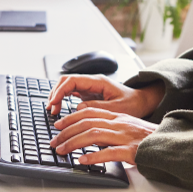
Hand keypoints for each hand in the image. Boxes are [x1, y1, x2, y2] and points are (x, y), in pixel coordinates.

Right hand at [46, 74, 164, 118]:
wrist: (140, 102)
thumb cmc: (132, 104)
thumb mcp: (116, 108)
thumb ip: (98, 108)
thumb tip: (78, 108)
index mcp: (98, 81)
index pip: (72, 80)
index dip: (60, 91)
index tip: (53, 103)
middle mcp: (92, 82)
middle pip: (66, 81)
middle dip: (55, 93)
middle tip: (51, 108)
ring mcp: (90, 87)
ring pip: (67, 86)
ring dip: (58, 96)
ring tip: (53, 110)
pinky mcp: (90, 94)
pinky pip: (72, 93)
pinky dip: (63, 99)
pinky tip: (60, 109)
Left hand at [50, 107, 157, 164]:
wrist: (167, 143)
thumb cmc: (147, 138)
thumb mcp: (127, 126)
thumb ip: (110, 126)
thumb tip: (87, 132)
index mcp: (118, 117)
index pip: (90, 112)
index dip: (71, 117)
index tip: (58, 125)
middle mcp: (120, 124)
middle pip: (88, 123)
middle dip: (67, 132)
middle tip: (54, 142)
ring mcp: (125, 137)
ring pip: (94, 135)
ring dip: (74, 143)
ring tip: (62, 151)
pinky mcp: (131, 151)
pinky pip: (109, 153)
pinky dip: (93, 156)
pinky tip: (82, 161)